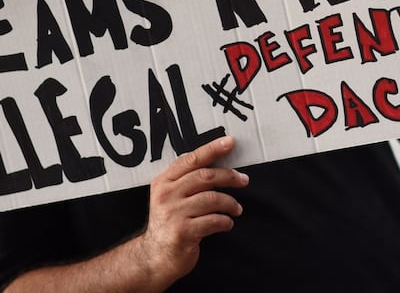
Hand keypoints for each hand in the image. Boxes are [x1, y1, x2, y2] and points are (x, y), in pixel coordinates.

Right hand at [136, 136, 249, 287]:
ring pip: (213, 198)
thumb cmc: (169, 223)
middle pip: (205, 176)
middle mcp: (166, 195)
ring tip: (236, 209)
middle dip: (229, 176)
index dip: (213, 149)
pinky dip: (226, 221)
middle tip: (244, 180)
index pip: (191, 160)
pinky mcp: (183, 232)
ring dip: (231, 203)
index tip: (231, 142)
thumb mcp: (169, 197)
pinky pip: (214, 220)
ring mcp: (173, 214)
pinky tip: (227, 223)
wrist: (155, 257)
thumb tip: (218, 163)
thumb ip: (187, 181)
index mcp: (163, 182)